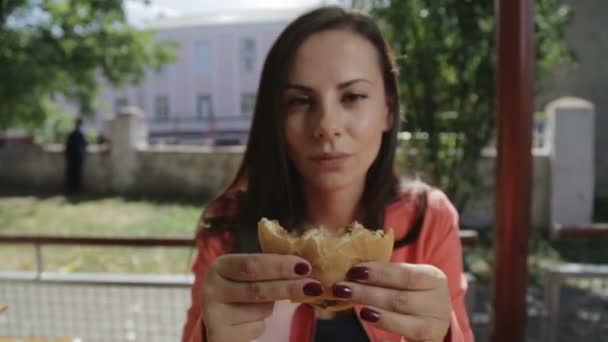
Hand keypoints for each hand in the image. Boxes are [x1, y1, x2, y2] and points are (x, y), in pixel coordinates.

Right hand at [201, 253, 322, 341]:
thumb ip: (268, 268)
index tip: (305, 266)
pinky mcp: (221, 335)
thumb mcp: (245, 274)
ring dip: (272, 307)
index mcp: (220, 266)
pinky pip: (257, 328)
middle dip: (289, 287)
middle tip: (314, 286)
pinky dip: (261, 323)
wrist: (214, 319)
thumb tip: (306, 267)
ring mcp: (214, 314)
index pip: (252, 264)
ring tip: (264, 302)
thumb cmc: (238, 290)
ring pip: (261, 310)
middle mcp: (212, 288)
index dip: (280, 265)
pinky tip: (248, 319)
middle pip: (258, 289)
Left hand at [332, 262, 451, 341]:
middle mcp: (438, 298)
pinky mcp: (429, 336)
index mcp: (433, 277)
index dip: (379, 272)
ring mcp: (435, 320)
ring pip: (400, 310)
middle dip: (367, 289)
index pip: (406, 273)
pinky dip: (384, 321)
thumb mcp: (405, 284)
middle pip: (400, 294)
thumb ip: (384, 276)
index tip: (354, 270)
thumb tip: (351, 268)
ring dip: (370, 303)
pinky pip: (404, 329)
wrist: (430, 325)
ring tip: (348, 297)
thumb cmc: (412, 298)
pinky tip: (367, 315)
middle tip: (341, 286)